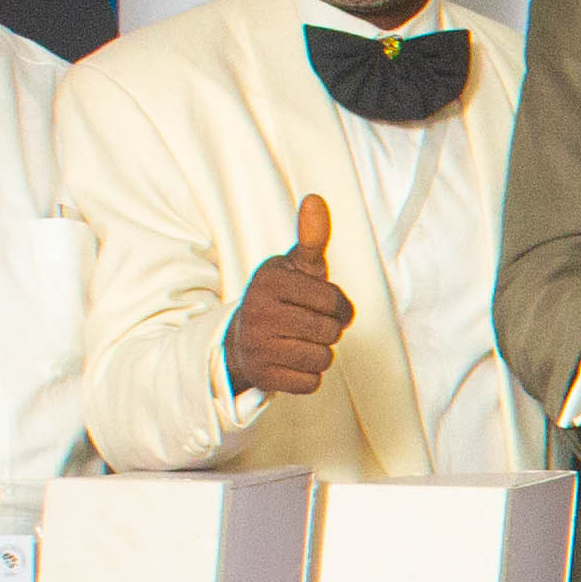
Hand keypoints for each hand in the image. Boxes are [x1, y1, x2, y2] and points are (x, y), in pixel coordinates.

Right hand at [222, 195, 351, 398]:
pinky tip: (290, 361)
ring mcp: (258, 346)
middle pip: (331, 332)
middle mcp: (258, 312)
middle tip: (307, 325)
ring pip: (323, 358)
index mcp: (269, 281)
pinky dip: (308, 375)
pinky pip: (311, 382)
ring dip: (319, 353)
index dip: (338, 307)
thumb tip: (316, 199)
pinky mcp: (262, 376)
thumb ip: (311, 238)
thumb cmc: (281, 300)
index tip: (322, 305)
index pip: (335, 302)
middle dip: (328, 330)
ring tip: (299, 342)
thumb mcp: (294, 267)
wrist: (241, 339)